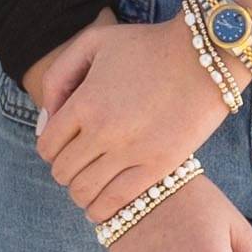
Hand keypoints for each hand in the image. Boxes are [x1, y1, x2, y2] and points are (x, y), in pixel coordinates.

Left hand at [30, 9, 231, 225]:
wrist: (206, 57)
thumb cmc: (149, 46)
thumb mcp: (95, 42)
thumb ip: (59, 76)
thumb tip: (46, 119)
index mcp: (85, 102)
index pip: (47, 146)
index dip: (50, 149)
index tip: (62, 146)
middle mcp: (103, 131)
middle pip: (62, 172)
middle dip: (64, 170)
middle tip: (78, 164)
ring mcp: (131, 152)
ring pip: (84, 192)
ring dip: (80, 193)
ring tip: (89, 185)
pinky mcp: (159, 166)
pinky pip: (117, 201)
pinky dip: (102, 209)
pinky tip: (102, 205)